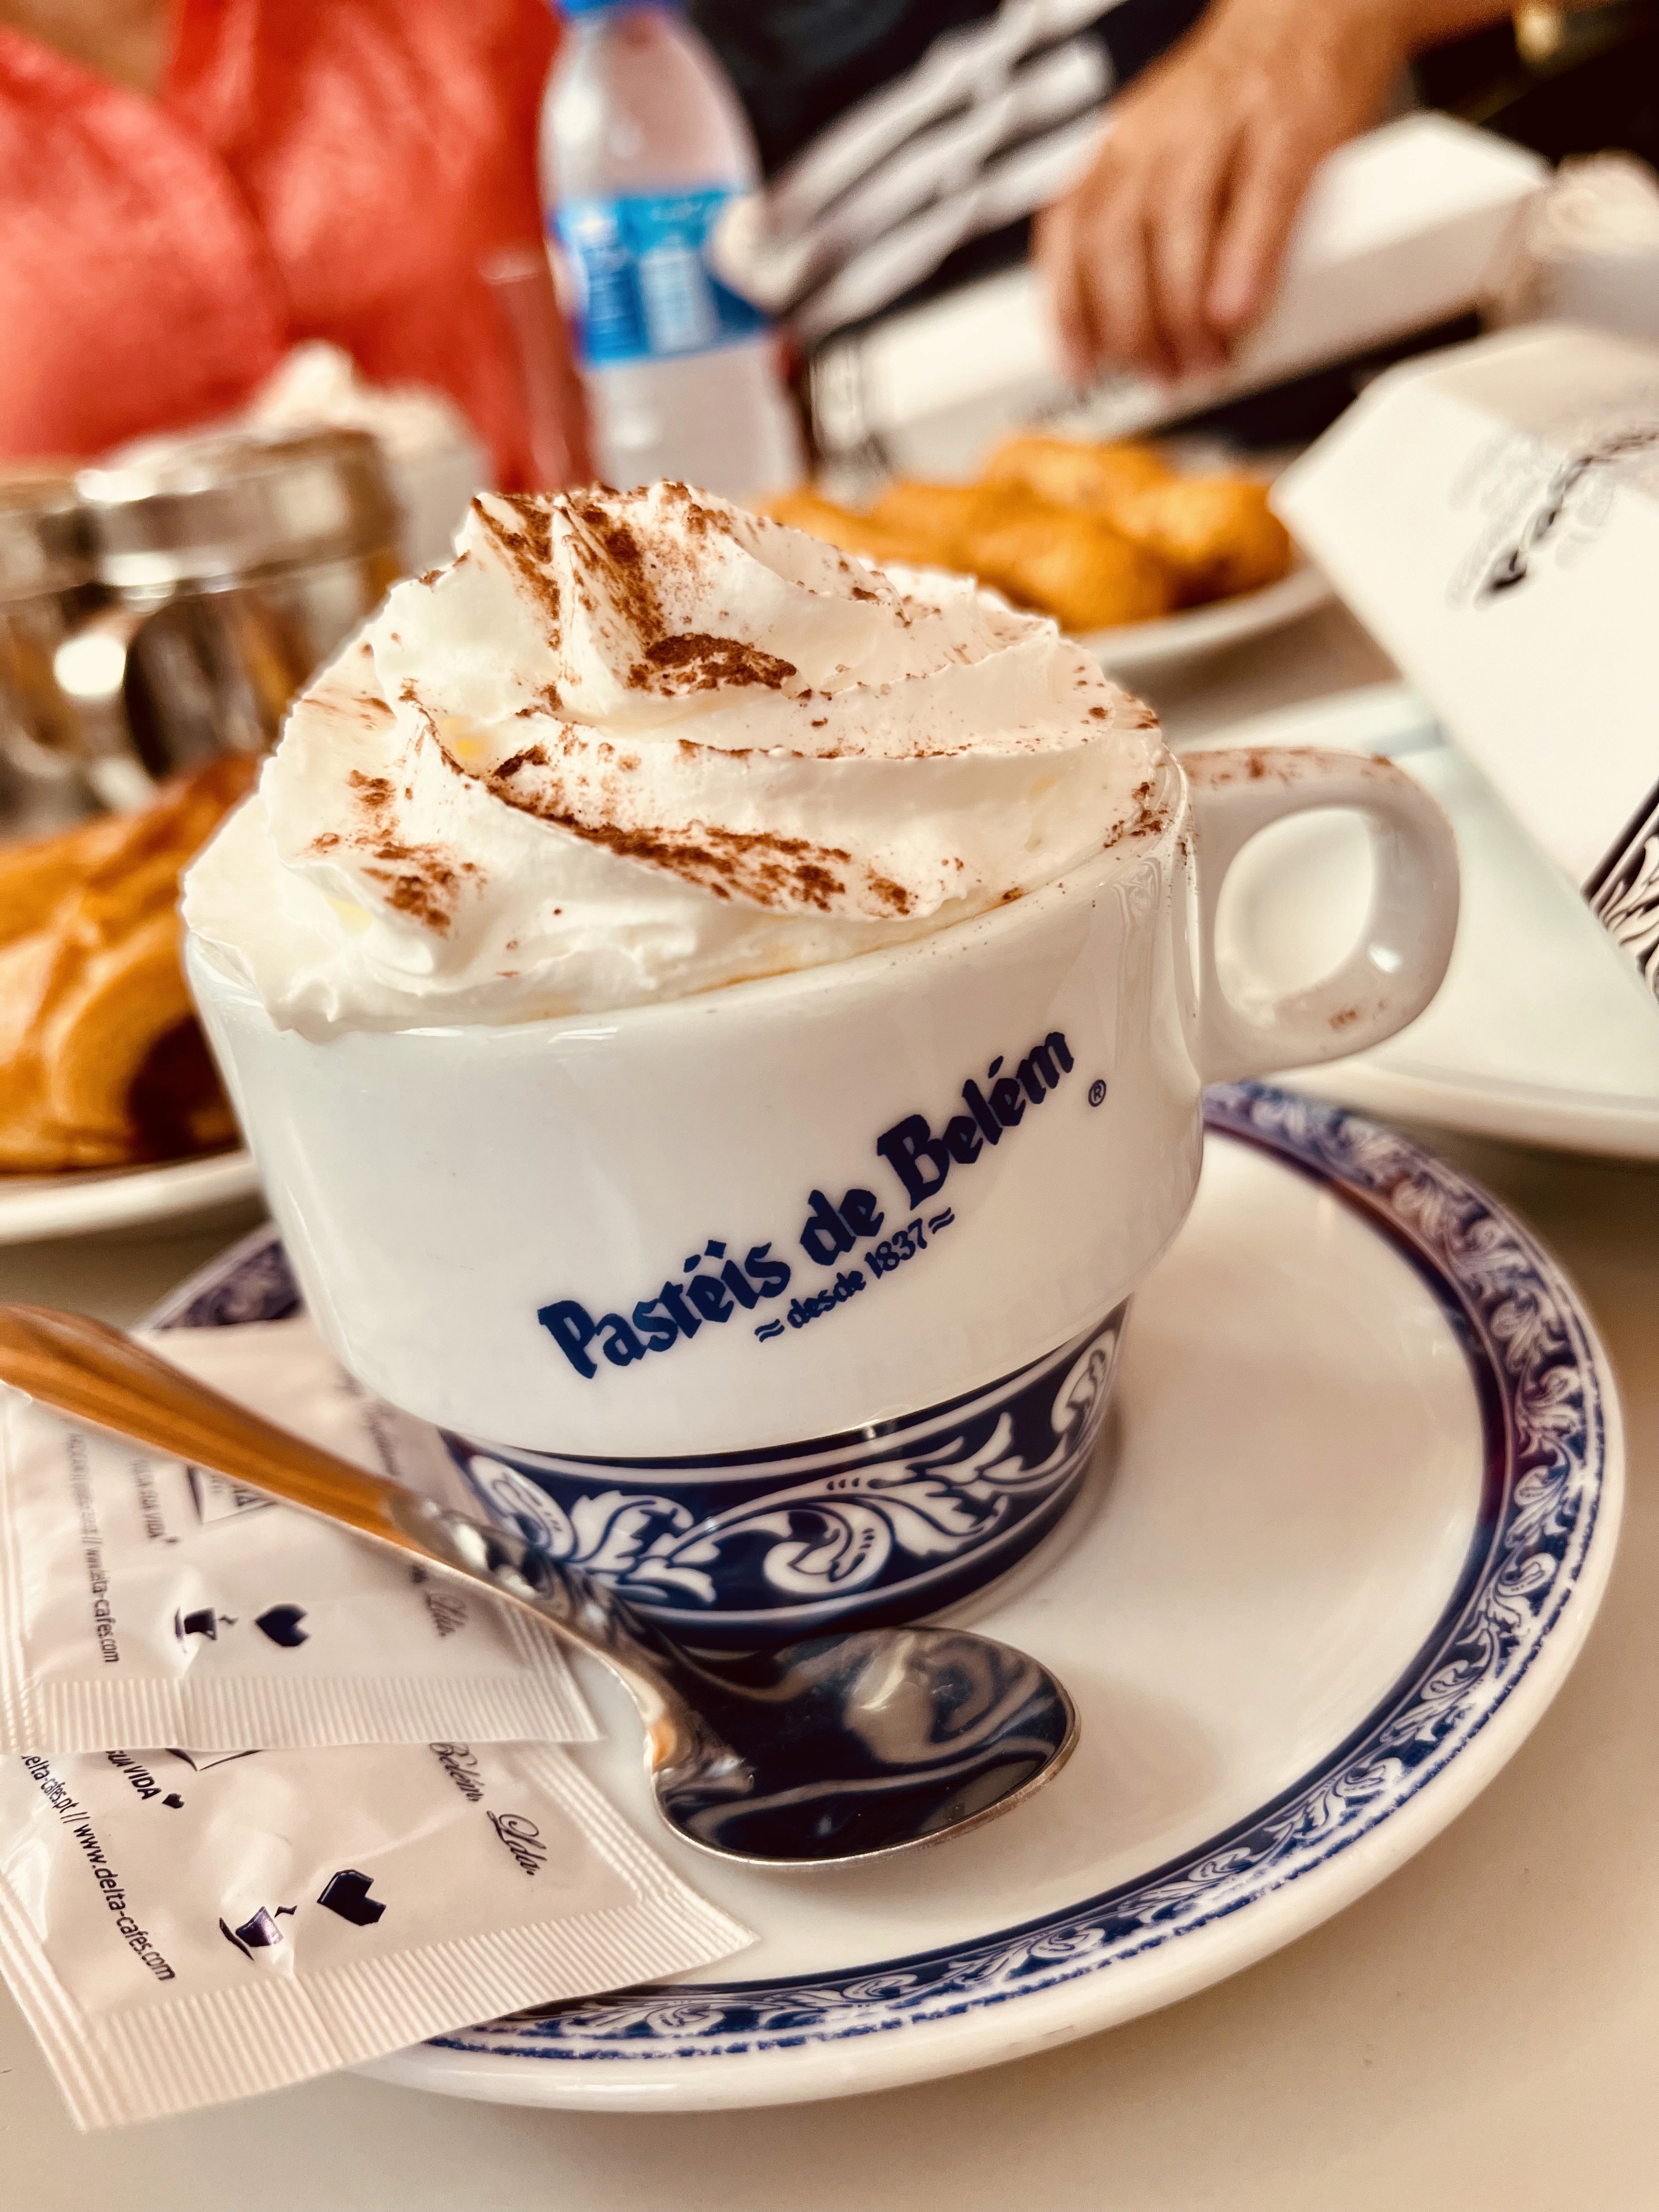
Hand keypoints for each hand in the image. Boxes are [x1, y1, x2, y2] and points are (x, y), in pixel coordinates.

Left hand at [1034, 0, 1413, 384]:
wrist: (1318, 6)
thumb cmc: (1239, 98)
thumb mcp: (1162, 148)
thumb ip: (1134, 222)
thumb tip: (1118, 327)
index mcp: (1122, 143)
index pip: (1069, 229)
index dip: (1068, 307)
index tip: (1081, 366)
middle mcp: (1161, 130)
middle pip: (1117, 237)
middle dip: (1132, 323)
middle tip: (1159, 375)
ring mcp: (1227, 122)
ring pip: (1179, 224)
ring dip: (1184, 310)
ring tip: (1203, 362)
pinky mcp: (1295, 124)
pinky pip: (1261, 199)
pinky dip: (1243, 263)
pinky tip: (1237, 313)